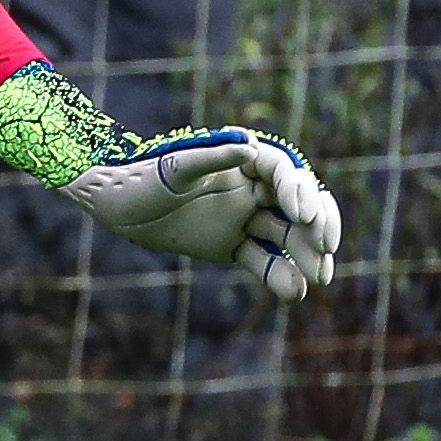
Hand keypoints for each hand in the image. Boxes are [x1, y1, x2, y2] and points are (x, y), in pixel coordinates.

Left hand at [0, 62, 342, 301]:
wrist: (114, 205)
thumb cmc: (141, 178)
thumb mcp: (173, 167)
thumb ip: (212, 156)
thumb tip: (252, 146)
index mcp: (241, 163)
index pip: (283, 173)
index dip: (300, 191)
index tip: (304, 213)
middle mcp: (249, 190)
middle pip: (297, 208)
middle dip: (315, 228)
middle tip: (325, 250)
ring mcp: (243, 219)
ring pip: (285, 239)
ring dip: (305, 257)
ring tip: (318, 279)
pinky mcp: (232, 246)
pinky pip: (263, 263)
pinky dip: (279, 277)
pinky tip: (294, 294)